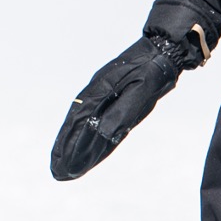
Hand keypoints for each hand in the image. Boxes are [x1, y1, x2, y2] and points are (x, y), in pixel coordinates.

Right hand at [49, 27, 203, 180]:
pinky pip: (96, 119)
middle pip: (76, 124)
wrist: (162, 49)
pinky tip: (90, 148)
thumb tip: (104, 133)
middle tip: (58, 171)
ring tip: (65, 163)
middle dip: (66, 148)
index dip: (71, 144)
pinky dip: (89, 135)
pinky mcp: (111, 95)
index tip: (64, 163)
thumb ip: (123, 111)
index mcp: (101, 90)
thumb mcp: (142, 89)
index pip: (80, 122)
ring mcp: (102, 93)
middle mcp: (96, 92)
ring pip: (83, 122)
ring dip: (73, 143)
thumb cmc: (153, 69)